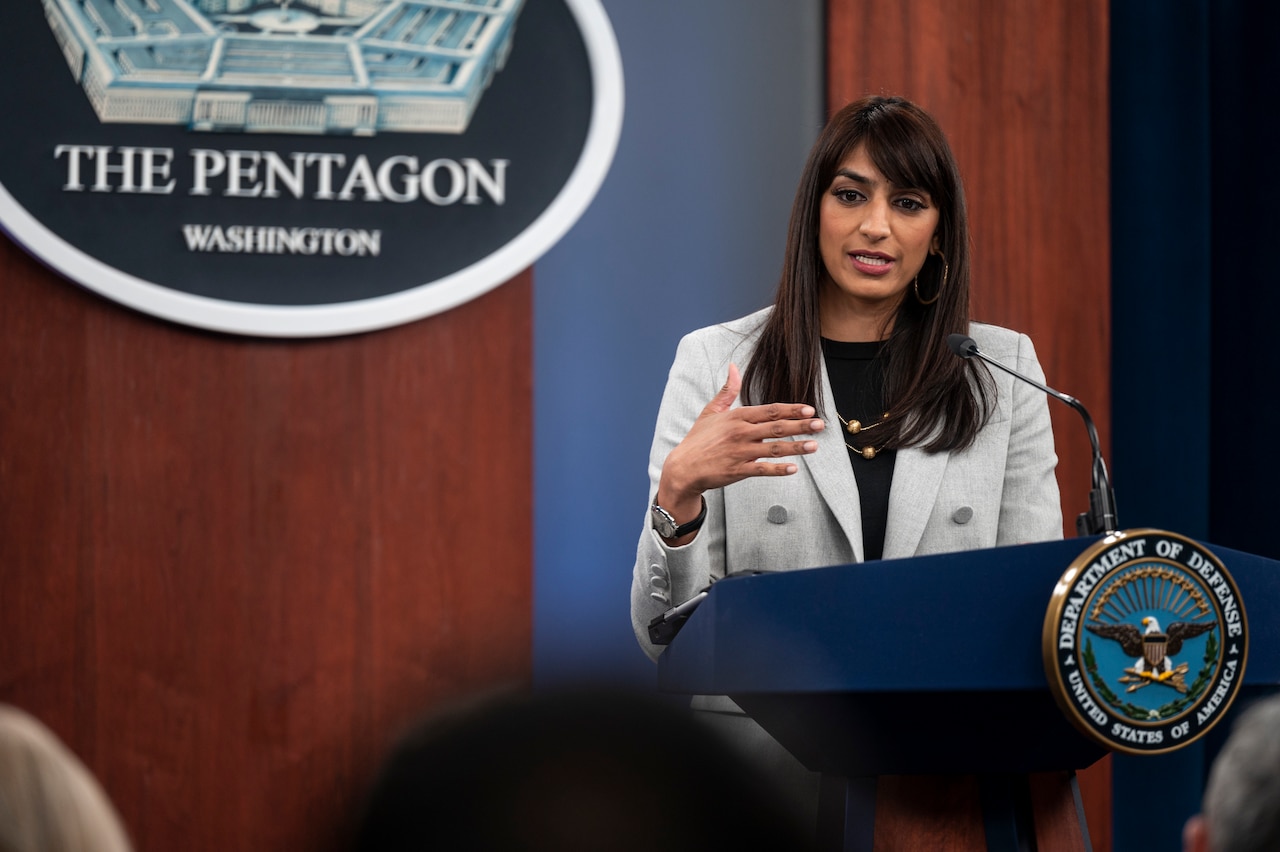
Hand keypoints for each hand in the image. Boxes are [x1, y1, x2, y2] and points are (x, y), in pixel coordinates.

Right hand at [657, 363, 823, 521]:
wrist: (683, 467)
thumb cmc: (698, 439)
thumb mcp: (710, 412)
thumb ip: (727, 390)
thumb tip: (734, 366)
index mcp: (736, 417)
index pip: (770, 410)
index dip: (791, 409)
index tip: (809, 409)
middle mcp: (740, 433)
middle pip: (776, 427)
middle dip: (801, 426)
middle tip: (820, 425)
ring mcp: (739, 452)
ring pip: (773, 449)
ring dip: (796, 447)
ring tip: (814, 446)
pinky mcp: (737, 470)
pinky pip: (762, 469)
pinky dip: (778, 470)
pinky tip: (793, 469)